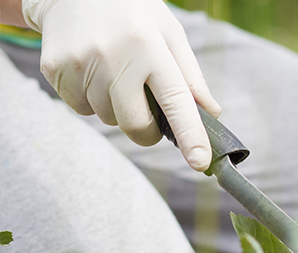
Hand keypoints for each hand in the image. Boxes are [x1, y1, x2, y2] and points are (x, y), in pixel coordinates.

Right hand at [22, 0, 221, 170]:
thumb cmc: (133, 12)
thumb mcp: (169, 32)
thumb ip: (190, 75)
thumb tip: (212, 112)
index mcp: (150, 46)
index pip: (175, 100)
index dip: (189, 134)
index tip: (199, 162)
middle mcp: (114, 56)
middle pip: (135, 125)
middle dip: (147, 131)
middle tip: (150, 116)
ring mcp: (80, 64)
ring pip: (106, 118)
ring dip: (116, 108)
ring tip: (115, 72)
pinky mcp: (54, 69)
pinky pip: (79, 108)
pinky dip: (91, 99)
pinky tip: (93, 70)